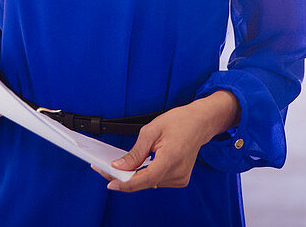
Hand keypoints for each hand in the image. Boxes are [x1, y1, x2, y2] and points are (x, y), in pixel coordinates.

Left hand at [94, 91, 238, 190]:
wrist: (200, 122)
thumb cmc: (179, 122)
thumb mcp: (151, 130)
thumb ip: (135, 152)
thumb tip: (119, 167)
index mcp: (171, 159)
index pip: (145, 179)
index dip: (126, 184)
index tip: (110, 183)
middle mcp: (178, 172)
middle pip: (145, 182)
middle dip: (125, 178)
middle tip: (105, 170)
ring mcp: (181, 178)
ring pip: (150, 183)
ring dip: (134, 177)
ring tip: (119, 167)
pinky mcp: (180, 179)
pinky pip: (157, 181)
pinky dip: (145, 176)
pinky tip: (136, 168)